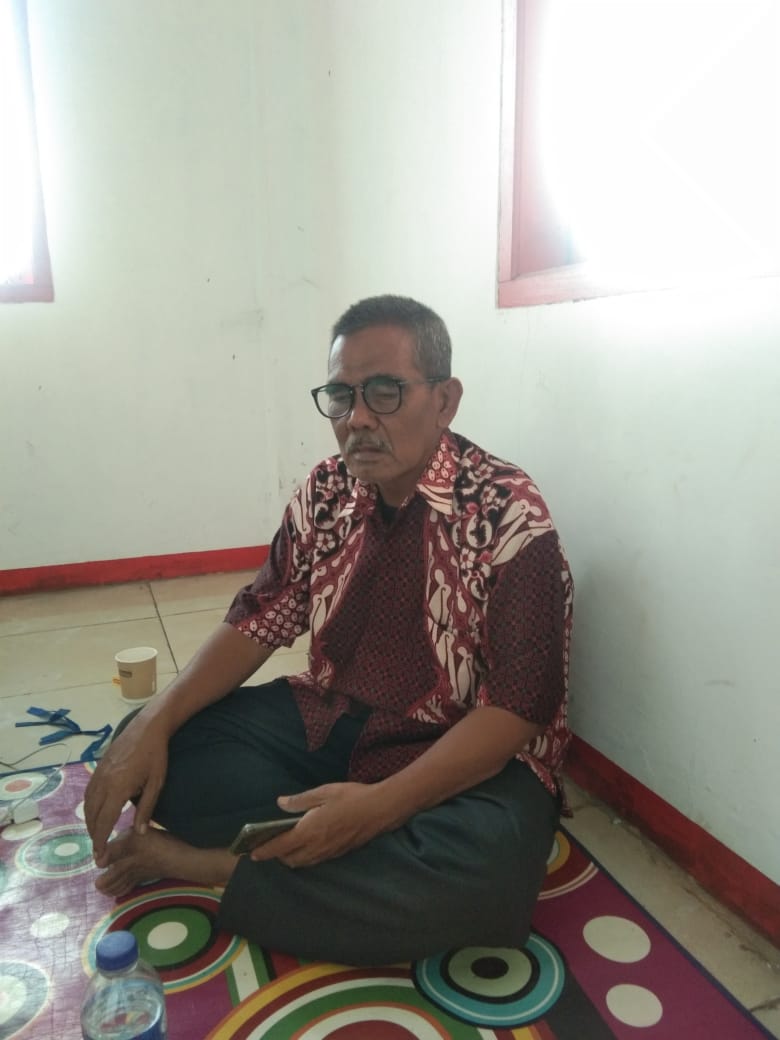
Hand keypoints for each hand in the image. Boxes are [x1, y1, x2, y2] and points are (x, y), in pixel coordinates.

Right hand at [84, 713, 168, 866]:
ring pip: (87, 804)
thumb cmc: (156, 756)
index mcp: (118, 788)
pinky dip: (89, 806)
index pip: (104, 821)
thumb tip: (139, 833)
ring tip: (96, 835)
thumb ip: (146, 809)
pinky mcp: (98, 767)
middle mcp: (103, 782)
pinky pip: (88, 792)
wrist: (148, 727)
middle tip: (98, 850)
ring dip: (89, 821)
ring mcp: (98, 773)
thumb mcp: (156, 784)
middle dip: (93, 835)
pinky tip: (96, 813)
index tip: (100, 857)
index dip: (100, 841)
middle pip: (91, 815)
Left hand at [250, 782, 390, 867]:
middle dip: (277, 856)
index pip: (280, 847)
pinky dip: (305, 857)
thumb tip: (280, 803)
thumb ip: (300, 800)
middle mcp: (316, 847)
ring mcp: (328, 853)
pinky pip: (315, 861)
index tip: (251, 854)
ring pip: (303, 863)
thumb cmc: (352, 797)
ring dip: (291, 858)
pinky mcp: (338, 854)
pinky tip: (307, 846)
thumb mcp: (324, 792)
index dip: (264, 851)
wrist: (380, 810)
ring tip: (285, 847)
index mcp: (309, 831)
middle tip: (269, 845)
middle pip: (289, 859)